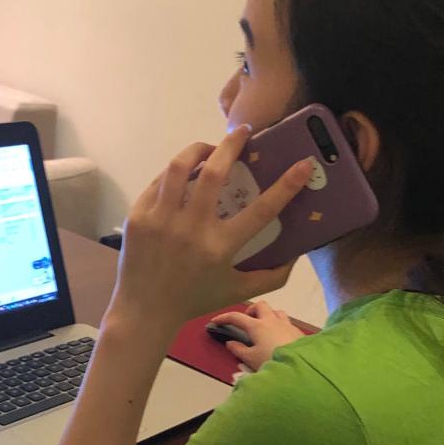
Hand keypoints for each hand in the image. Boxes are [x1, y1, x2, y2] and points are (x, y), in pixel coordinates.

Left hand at [106, 127, 313, 331]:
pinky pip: (159, 182)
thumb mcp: (237, 291)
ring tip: (209, 148)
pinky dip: (175, 173)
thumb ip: (271, 276)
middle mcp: (192, 229)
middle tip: (243, 132)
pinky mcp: (139, 216)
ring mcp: (161, 220)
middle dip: (232, 145)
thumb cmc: (194, 300)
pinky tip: (184, 173)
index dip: (287, 185)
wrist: (144, 311)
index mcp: (220, 247)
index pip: (262, 210)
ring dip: (198, 149)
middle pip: (214, 173)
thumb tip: (297, 254)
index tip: (304, 164)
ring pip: (180, 168)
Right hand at [210, 301, 307, 371]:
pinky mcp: (297, 331)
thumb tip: (230, 343)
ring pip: (276, 311)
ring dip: (268, 316)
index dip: (224, 318)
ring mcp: (287, 324)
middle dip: (251, 311)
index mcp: (257, 326)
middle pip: (260, 306)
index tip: (216, 321)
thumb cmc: (272, 362)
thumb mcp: (251, 359)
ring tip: (264, 328)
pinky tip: (279, 338)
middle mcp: (272, 320)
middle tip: (247, 322)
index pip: (236, 317)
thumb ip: (239, 350)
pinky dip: (279, 326)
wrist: (299, 367)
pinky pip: (287, 322)